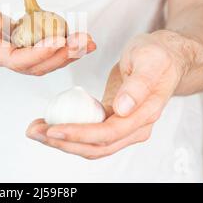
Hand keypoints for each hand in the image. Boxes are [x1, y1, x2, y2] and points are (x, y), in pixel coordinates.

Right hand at [0, 0, 95, 74]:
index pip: (16, 59)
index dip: (41, 53)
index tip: (62, 40)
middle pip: (34, 66)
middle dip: (62, 56)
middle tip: (86, 41)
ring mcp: (4, 51)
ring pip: (38, 62)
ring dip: (64, 54)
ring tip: (86, 42)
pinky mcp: (10, 43)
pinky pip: (36, 51)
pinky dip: (56, 47)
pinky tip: (70, 36)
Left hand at [26, 30, 202, 158]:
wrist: (168, 57)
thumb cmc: (159, 56)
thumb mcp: (150, 61)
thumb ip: (138, 85)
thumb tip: (122, 110)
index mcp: (144, 115)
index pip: (107, 134)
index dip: (79, 134)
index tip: (53, 130)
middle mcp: (134, 128)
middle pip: (95, 146)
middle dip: (63, 143)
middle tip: (34, 132)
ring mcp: (123, 127)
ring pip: (90, 144)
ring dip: (62, 141)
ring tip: (35, 130)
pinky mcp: (113, 120)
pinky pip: (89, 132)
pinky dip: (69, 131)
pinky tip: (51, 123)